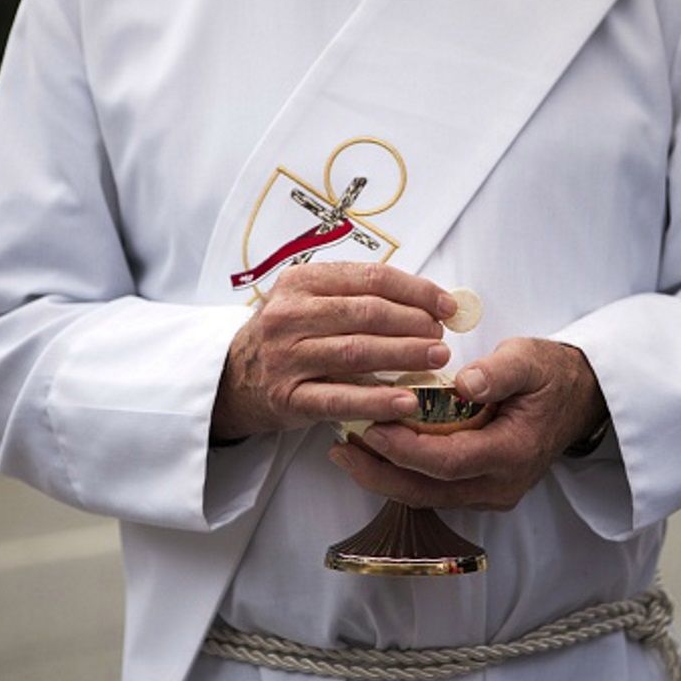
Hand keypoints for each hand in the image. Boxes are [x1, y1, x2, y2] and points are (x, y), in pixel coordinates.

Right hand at [211, 262, 457, 438]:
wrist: (233, 378)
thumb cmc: (288, 337)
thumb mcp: (311, 302)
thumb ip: (357, 297)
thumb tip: (428, 303)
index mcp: (301, 282)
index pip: (370, 278)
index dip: (416, 291)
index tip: (447, 305)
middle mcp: (289, 315)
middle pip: (367, 313)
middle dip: (414, 323)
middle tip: (443, 336)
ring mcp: (286, 357)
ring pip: (356, 352)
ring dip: (404, 355)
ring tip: (437, 359)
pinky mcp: (287, 397)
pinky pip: (339, 399)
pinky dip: (376, 400)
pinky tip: (407, 401)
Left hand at [327, 337, 607, 510]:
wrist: (578, 398)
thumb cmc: (550, 375)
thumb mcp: (530, 359)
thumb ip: (499, 371)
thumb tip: (466, 383)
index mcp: (513, 452)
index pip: (448, 461)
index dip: (406, 448)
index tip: (372, 426)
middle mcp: (499, 485)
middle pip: (427, 490)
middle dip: (379, 472)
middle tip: (340, 447)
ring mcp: (489, 493)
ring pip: (424, 495)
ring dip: (383, 476)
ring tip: (345, 450)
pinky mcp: (477, 489)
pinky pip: (431, 489)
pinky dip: (400, 473)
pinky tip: (373, 452)